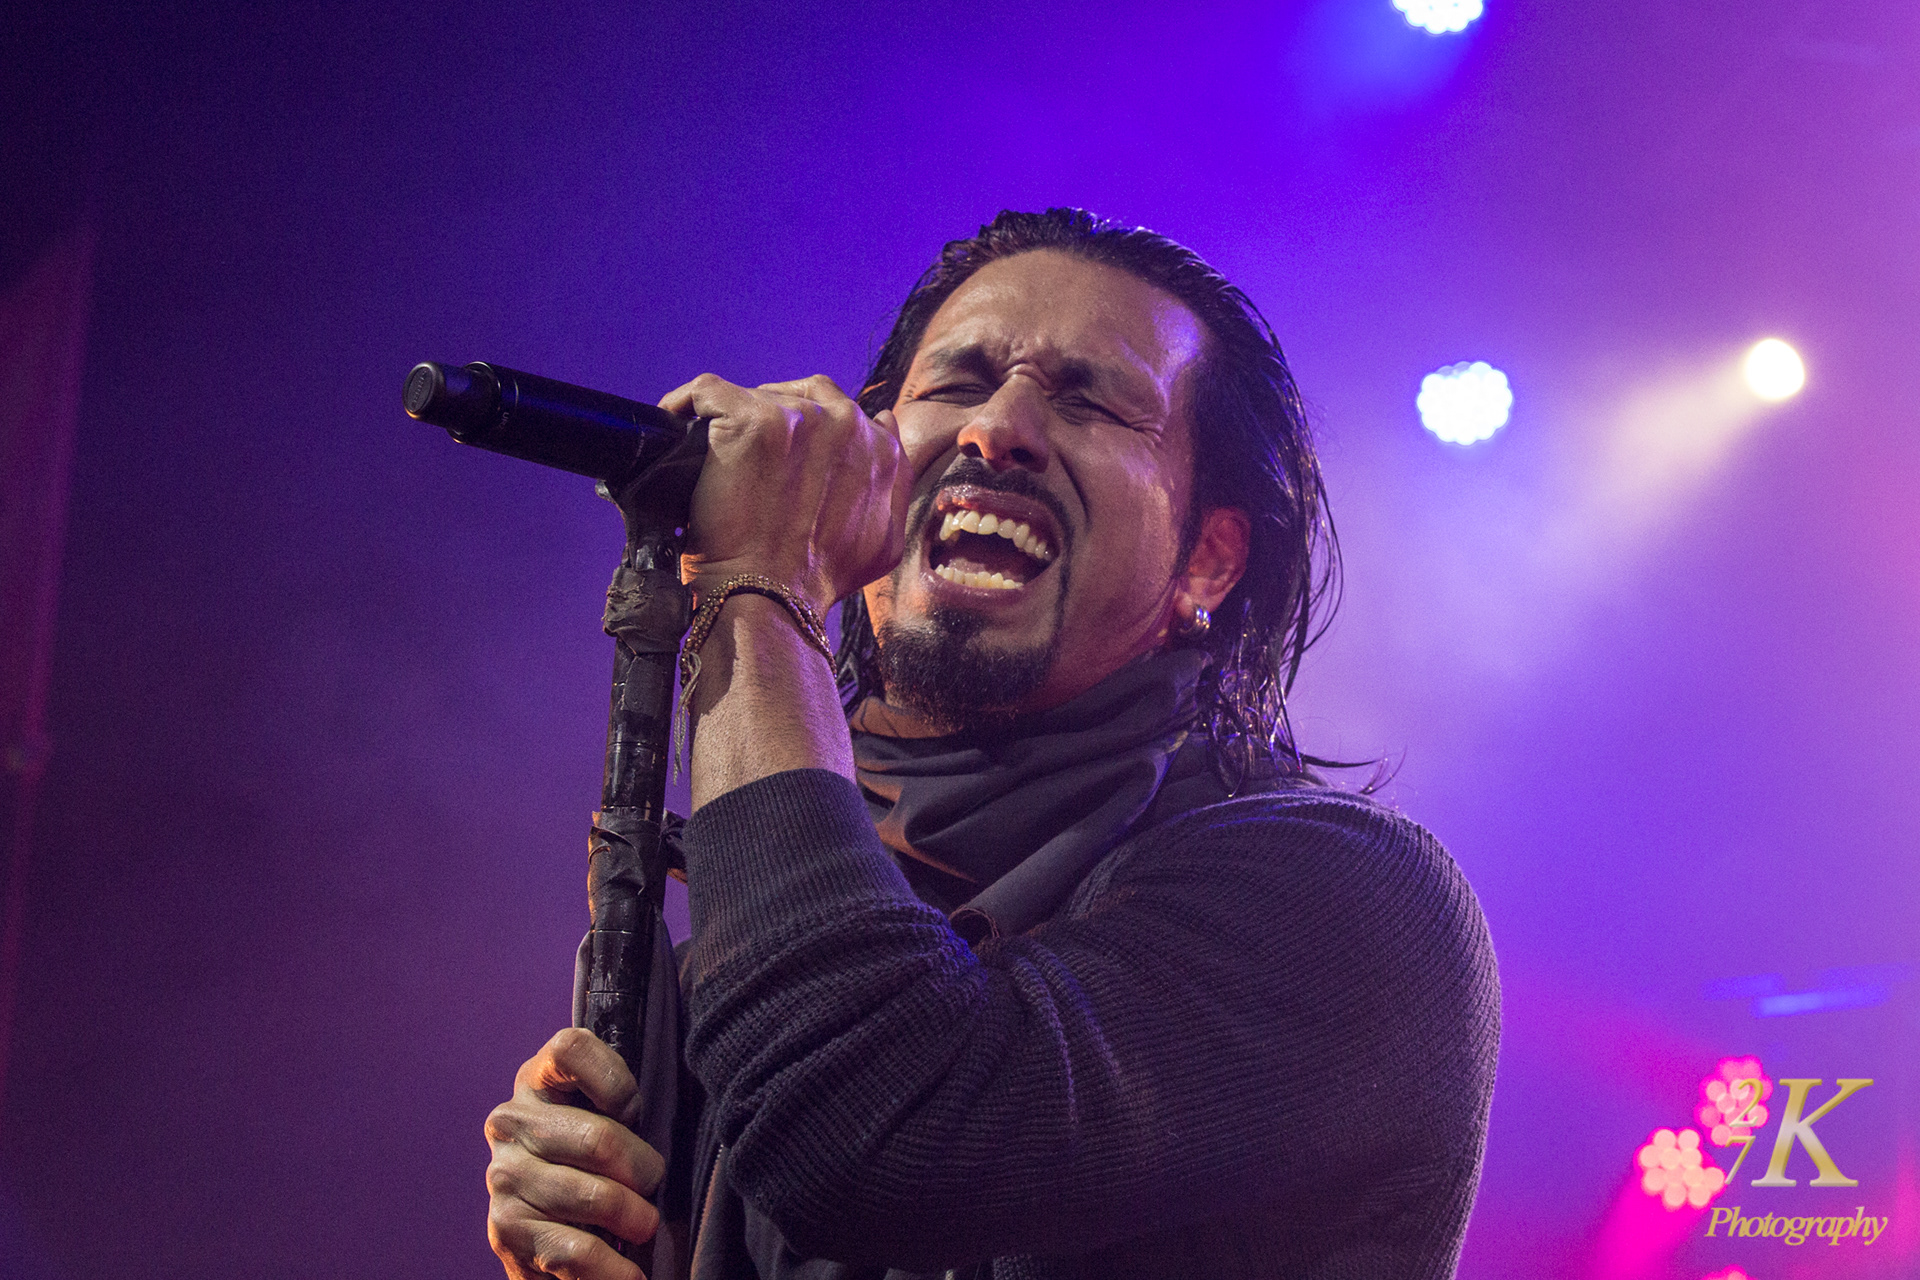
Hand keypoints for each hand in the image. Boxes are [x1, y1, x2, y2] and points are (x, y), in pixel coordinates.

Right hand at [485, 1028, 665, 1279]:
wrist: (544, 1228)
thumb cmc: (596, 1158)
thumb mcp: (608, 1114)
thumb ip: (628, 1100)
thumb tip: (697, 1091)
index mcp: (537, 1078)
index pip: (571, 1049)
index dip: (615, 1079)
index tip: (635, 1109)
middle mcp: (510, 1121)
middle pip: (600, 1139)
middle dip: (644, 1170)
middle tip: (655, 1184)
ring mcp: (502, 1176)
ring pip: (596, 1197)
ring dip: (636, 1218)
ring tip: (645, 1225)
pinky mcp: (503, 1230)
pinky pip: (575, 1252)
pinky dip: (613, 1270)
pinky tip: (632, 1274)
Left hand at [659, 373, 913, 612]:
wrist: (771, 598)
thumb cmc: (820, 581)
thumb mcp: (885, 541)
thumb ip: (895, 482)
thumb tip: (886, 426)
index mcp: (880, 448)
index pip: (840, 412)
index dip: (809, 429)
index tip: (783, 454)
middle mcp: (845, 424)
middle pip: (799, 397)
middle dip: (774, 416)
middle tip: (746, 456)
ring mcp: (798, 418)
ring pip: (756, 396)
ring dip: (735, 418)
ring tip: (713, 455)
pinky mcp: (750, 420)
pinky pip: (707, 392)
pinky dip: (686, 403)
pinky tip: (674, 422)